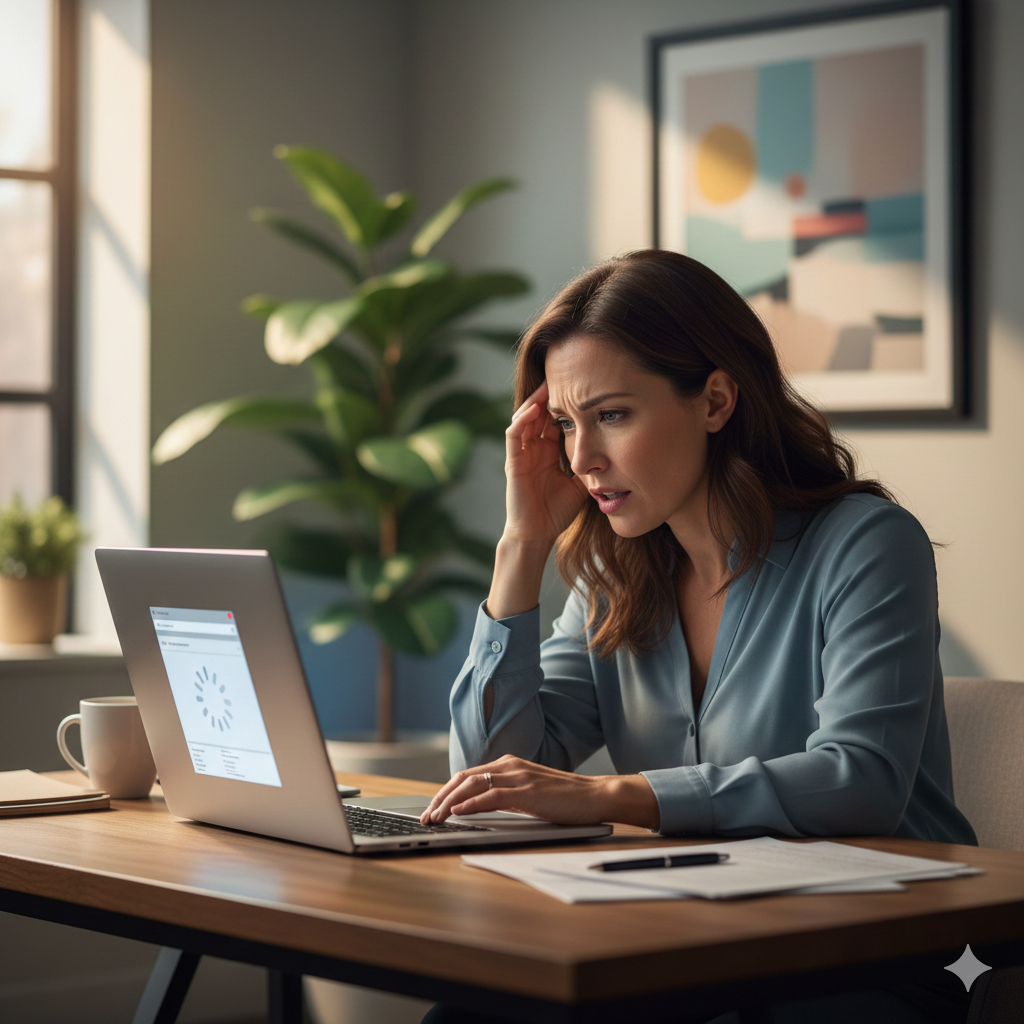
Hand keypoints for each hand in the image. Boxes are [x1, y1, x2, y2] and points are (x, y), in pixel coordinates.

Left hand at [420, 755, 661, 829]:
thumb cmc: (565, 798)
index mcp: (508, 764)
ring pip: (473, 785)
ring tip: (435, 817)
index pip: (467, 775)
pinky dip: (472, 803)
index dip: (445, 792)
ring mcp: (519, 777)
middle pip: (464, 778)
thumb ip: (505, 794)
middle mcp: (510, 765)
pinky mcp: (528, 792)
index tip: (432, 808)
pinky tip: (458, 812)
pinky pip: (493, 796)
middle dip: (440, 797)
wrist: (595, 795)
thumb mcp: (528, 793)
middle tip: (426, 816)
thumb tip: (477, 807)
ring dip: (449, 802)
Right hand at [503, 381, 588, 545]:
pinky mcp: (513, 462)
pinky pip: (514, 435)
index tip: (581, 388)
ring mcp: (522, 454)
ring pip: (524, 418)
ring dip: (534, 401)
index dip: (564, 403)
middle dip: (549, 394)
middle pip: (539, 413)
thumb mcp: (581, 483)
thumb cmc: (557, 513)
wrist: (538, 535)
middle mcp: (534, 449)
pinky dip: (522, 420)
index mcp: (548, 452)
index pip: (554, 420)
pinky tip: (534, 409)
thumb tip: (613, 451)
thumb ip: (591, 466)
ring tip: (547, 384)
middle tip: (563, 374)